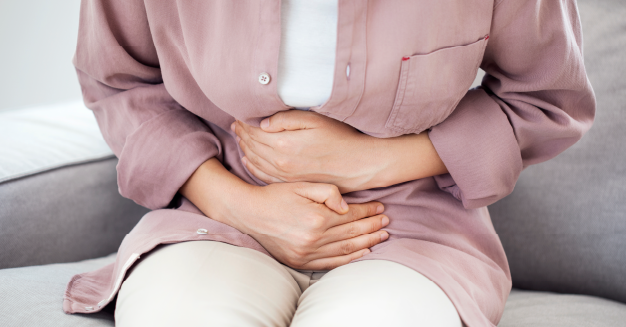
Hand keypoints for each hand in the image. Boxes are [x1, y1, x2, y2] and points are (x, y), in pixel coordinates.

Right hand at [226, 182, 388, 269]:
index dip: (368, 211)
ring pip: (346, 249)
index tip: (380, 208)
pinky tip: (363, 253)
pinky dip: (349, 259)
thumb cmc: (275, 195)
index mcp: (316, 217)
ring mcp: (307, 252)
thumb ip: (327, 192)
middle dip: (372, 226)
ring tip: (381, 236)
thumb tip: (346, 206)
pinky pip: (331, 263)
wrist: (249, 213)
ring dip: (367, 243)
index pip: (350, 215)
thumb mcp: (301, 184)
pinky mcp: (300, 261)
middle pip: (352, 233)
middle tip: (387, 222)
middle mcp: (314, 238)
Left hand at [232, 110, 382, 192]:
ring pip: (255, 161)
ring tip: (239, 137)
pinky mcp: (291, 183)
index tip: (238, 115)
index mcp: (284, 144)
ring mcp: (285, 176)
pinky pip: (264, 176)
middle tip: (235, 124)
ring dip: (245, 148)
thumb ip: (286, 119)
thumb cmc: (341, 138)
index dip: (244, 122)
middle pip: (252, 146)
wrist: (358, 165)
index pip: (254, 131)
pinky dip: (252, 167)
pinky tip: (248, 160)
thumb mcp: (315, 120)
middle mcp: (281, 163)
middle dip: (241, 134)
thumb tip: (263, 123)